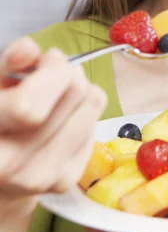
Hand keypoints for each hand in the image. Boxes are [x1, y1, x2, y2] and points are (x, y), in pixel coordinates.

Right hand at [0, 37, 106, 211]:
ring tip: (59, 94)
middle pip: (74, 95)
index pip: (30, 107)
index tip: (48, 58)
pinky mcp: (65, 181)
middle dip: (69, 73)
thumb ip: (8, 64)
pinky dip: (83, 114)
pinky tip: (62, 120)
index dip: (50, 72)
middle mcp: (9, 165)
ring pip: (92, 105)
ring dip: (81, 90)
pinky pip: (95, 125)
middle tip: (55, 72)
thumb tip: (29, 50)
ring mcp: (41, 177)